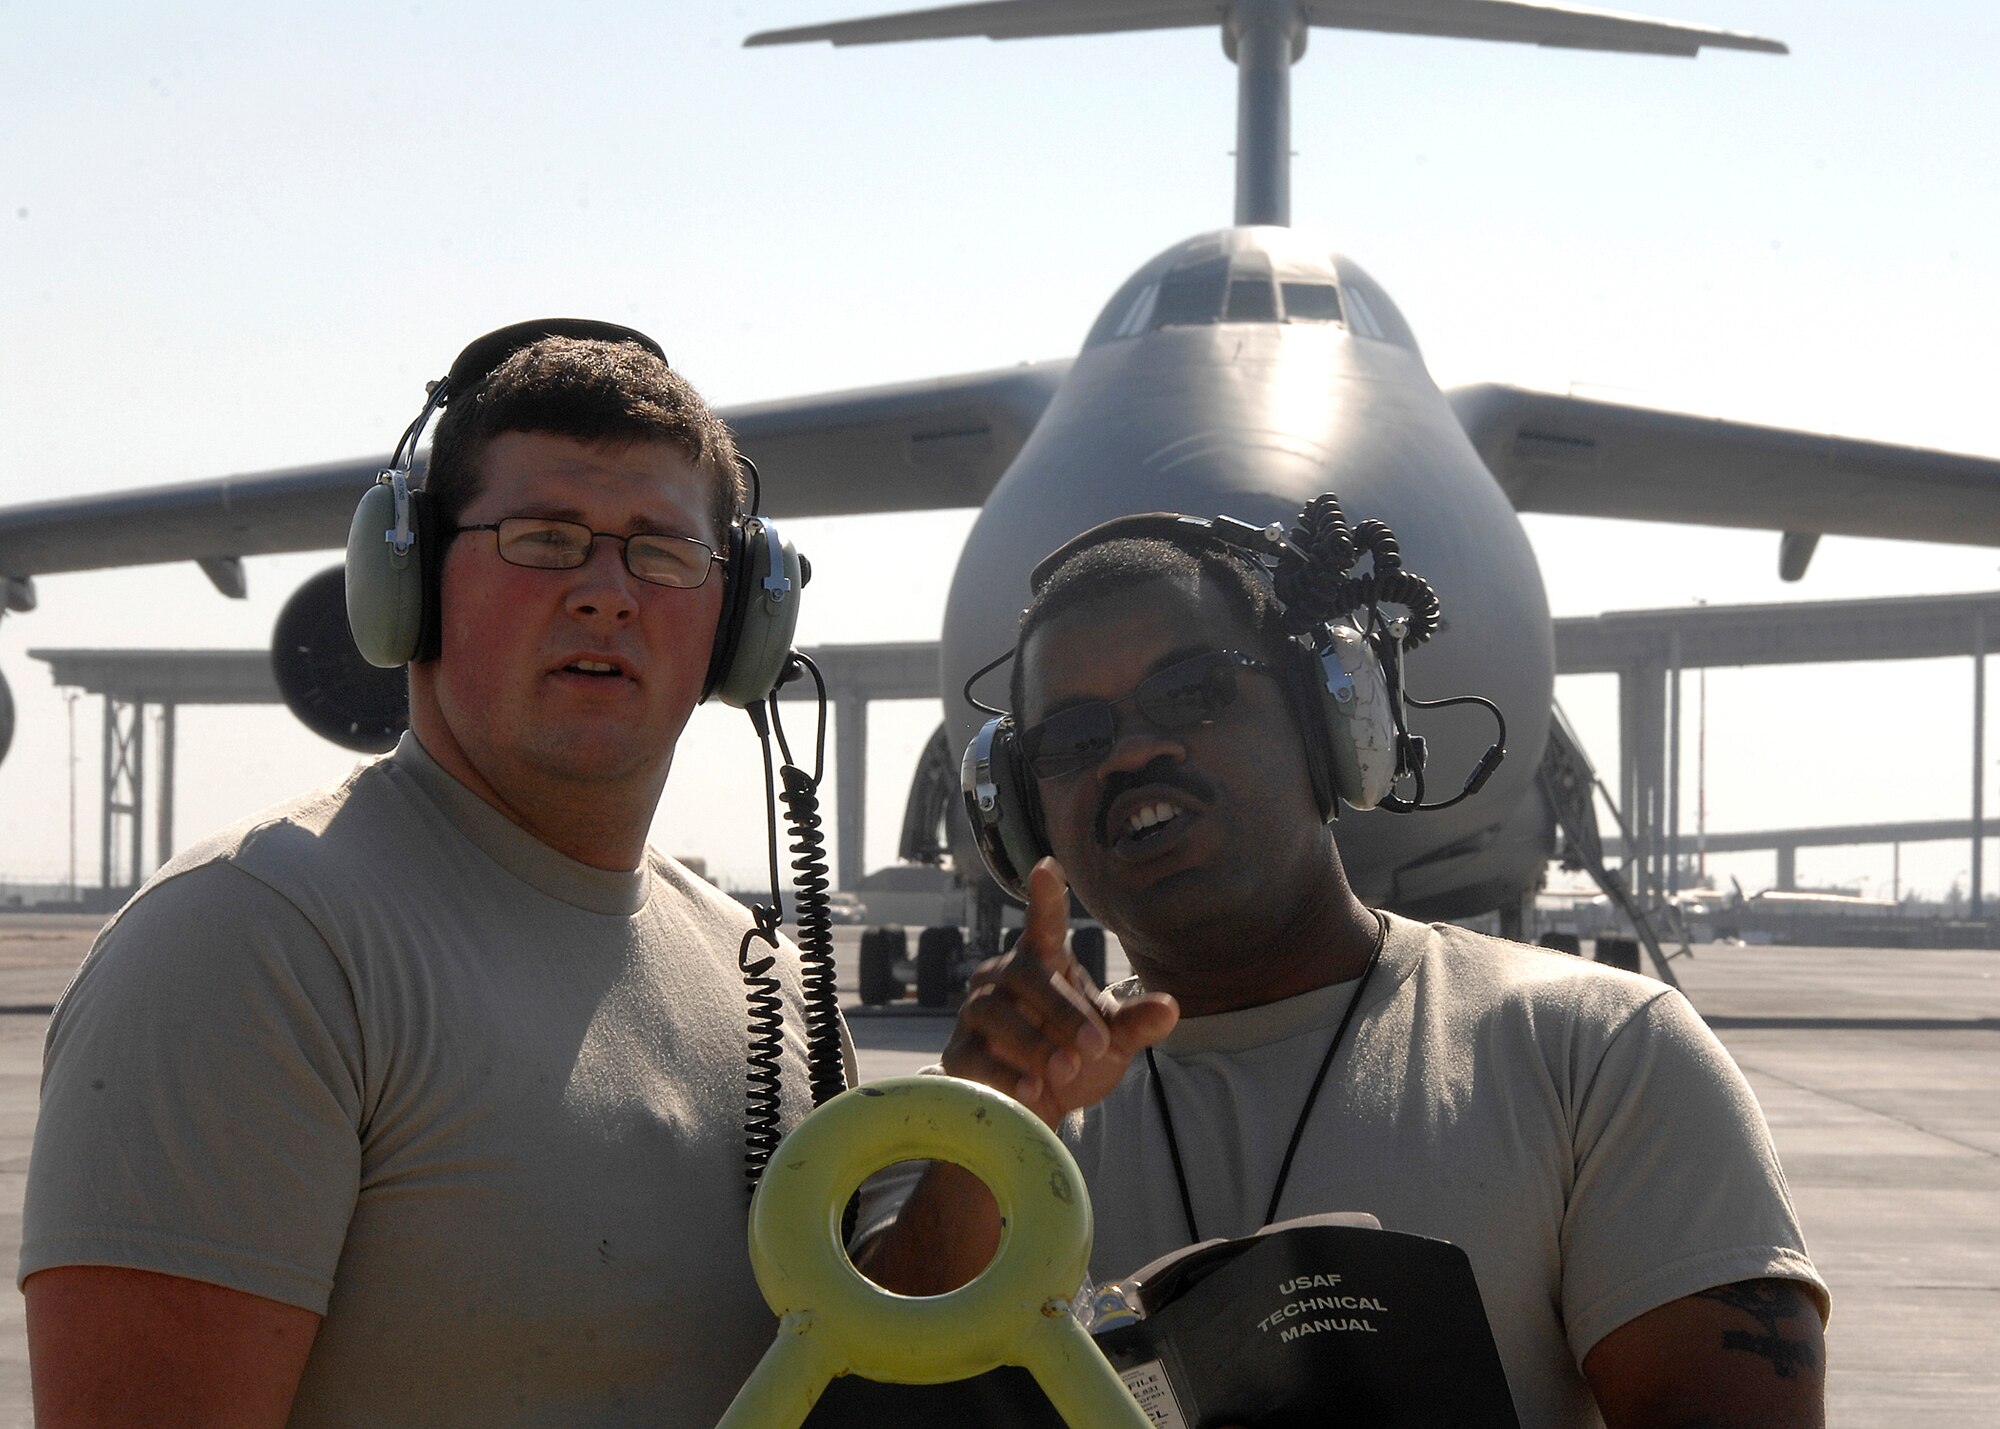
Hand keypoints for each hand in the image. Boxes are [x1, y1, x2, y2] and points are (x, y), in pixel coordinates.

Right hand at [942, 857, 1177, 1127]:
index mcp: (1043, 964)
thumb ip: (1136, 1024)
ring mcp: (976, 1015)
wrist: (1041, 1110)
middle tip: (1095, 1045)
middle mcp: (1003, 980)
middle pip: (1024, 976)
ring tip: (1066, 1071)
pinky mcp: (958, 1054)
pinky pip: (973, 1056)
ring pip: (994, 1014)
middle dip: (1060, 1009)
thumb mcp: (1112, 1042)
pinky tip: (1031, 1092)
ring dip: (1034, 1043)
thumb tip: (1170, 1008)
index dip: (1046, 898)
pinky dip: (1004, 1074)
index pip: (1044, 924)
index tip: (1048, 868)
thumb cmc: (1077, 1059)